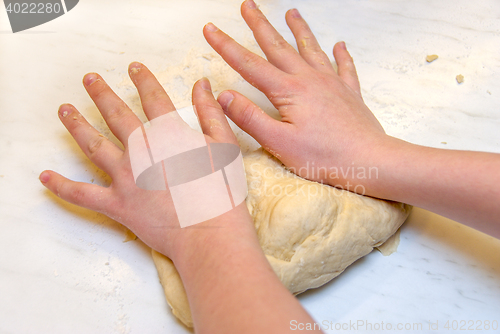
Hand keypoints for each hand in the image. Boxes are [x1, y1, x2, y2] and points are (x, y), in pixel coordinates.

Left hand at [39, 62, 243, 258]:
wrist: (209, 232)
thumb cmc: (221, 191)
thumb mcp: (224, 145)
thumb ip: (211, 112)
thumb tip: (203, 85)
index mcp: (168, 133)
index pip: (152, 97)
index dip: (143, 79)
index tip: (134, 67)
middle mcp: (140, 149)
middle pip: (116, 115)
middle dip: (101, 94)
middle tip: (89, 79)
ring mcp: (125, 177)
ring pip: (94, 145)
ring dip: (77, 125)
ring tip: (64, 110)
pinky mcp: (117, 204)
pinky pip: (83, 194)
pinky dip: (62, 186)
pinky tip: (46, 176)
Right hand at [204, 0, 387, 192]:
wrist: (370, 161)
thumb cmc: (325, 157)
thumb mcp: (279, 142)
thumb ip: (250, 117)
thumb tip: (224, 95)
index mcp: (289, 91)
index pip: (249, 64)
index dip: (226, 46)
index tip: (211, 29)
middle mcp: (310, 80)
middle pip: (278, 46)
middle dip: (260, 24)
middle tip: (248, 5)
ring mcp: (332, 84)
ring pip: (311, 49)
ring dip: (299, 29)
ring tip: (291, 11)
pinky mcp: (349, 94)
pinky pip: (344, 67)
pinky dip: (341, 54)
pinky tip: (340, 45)